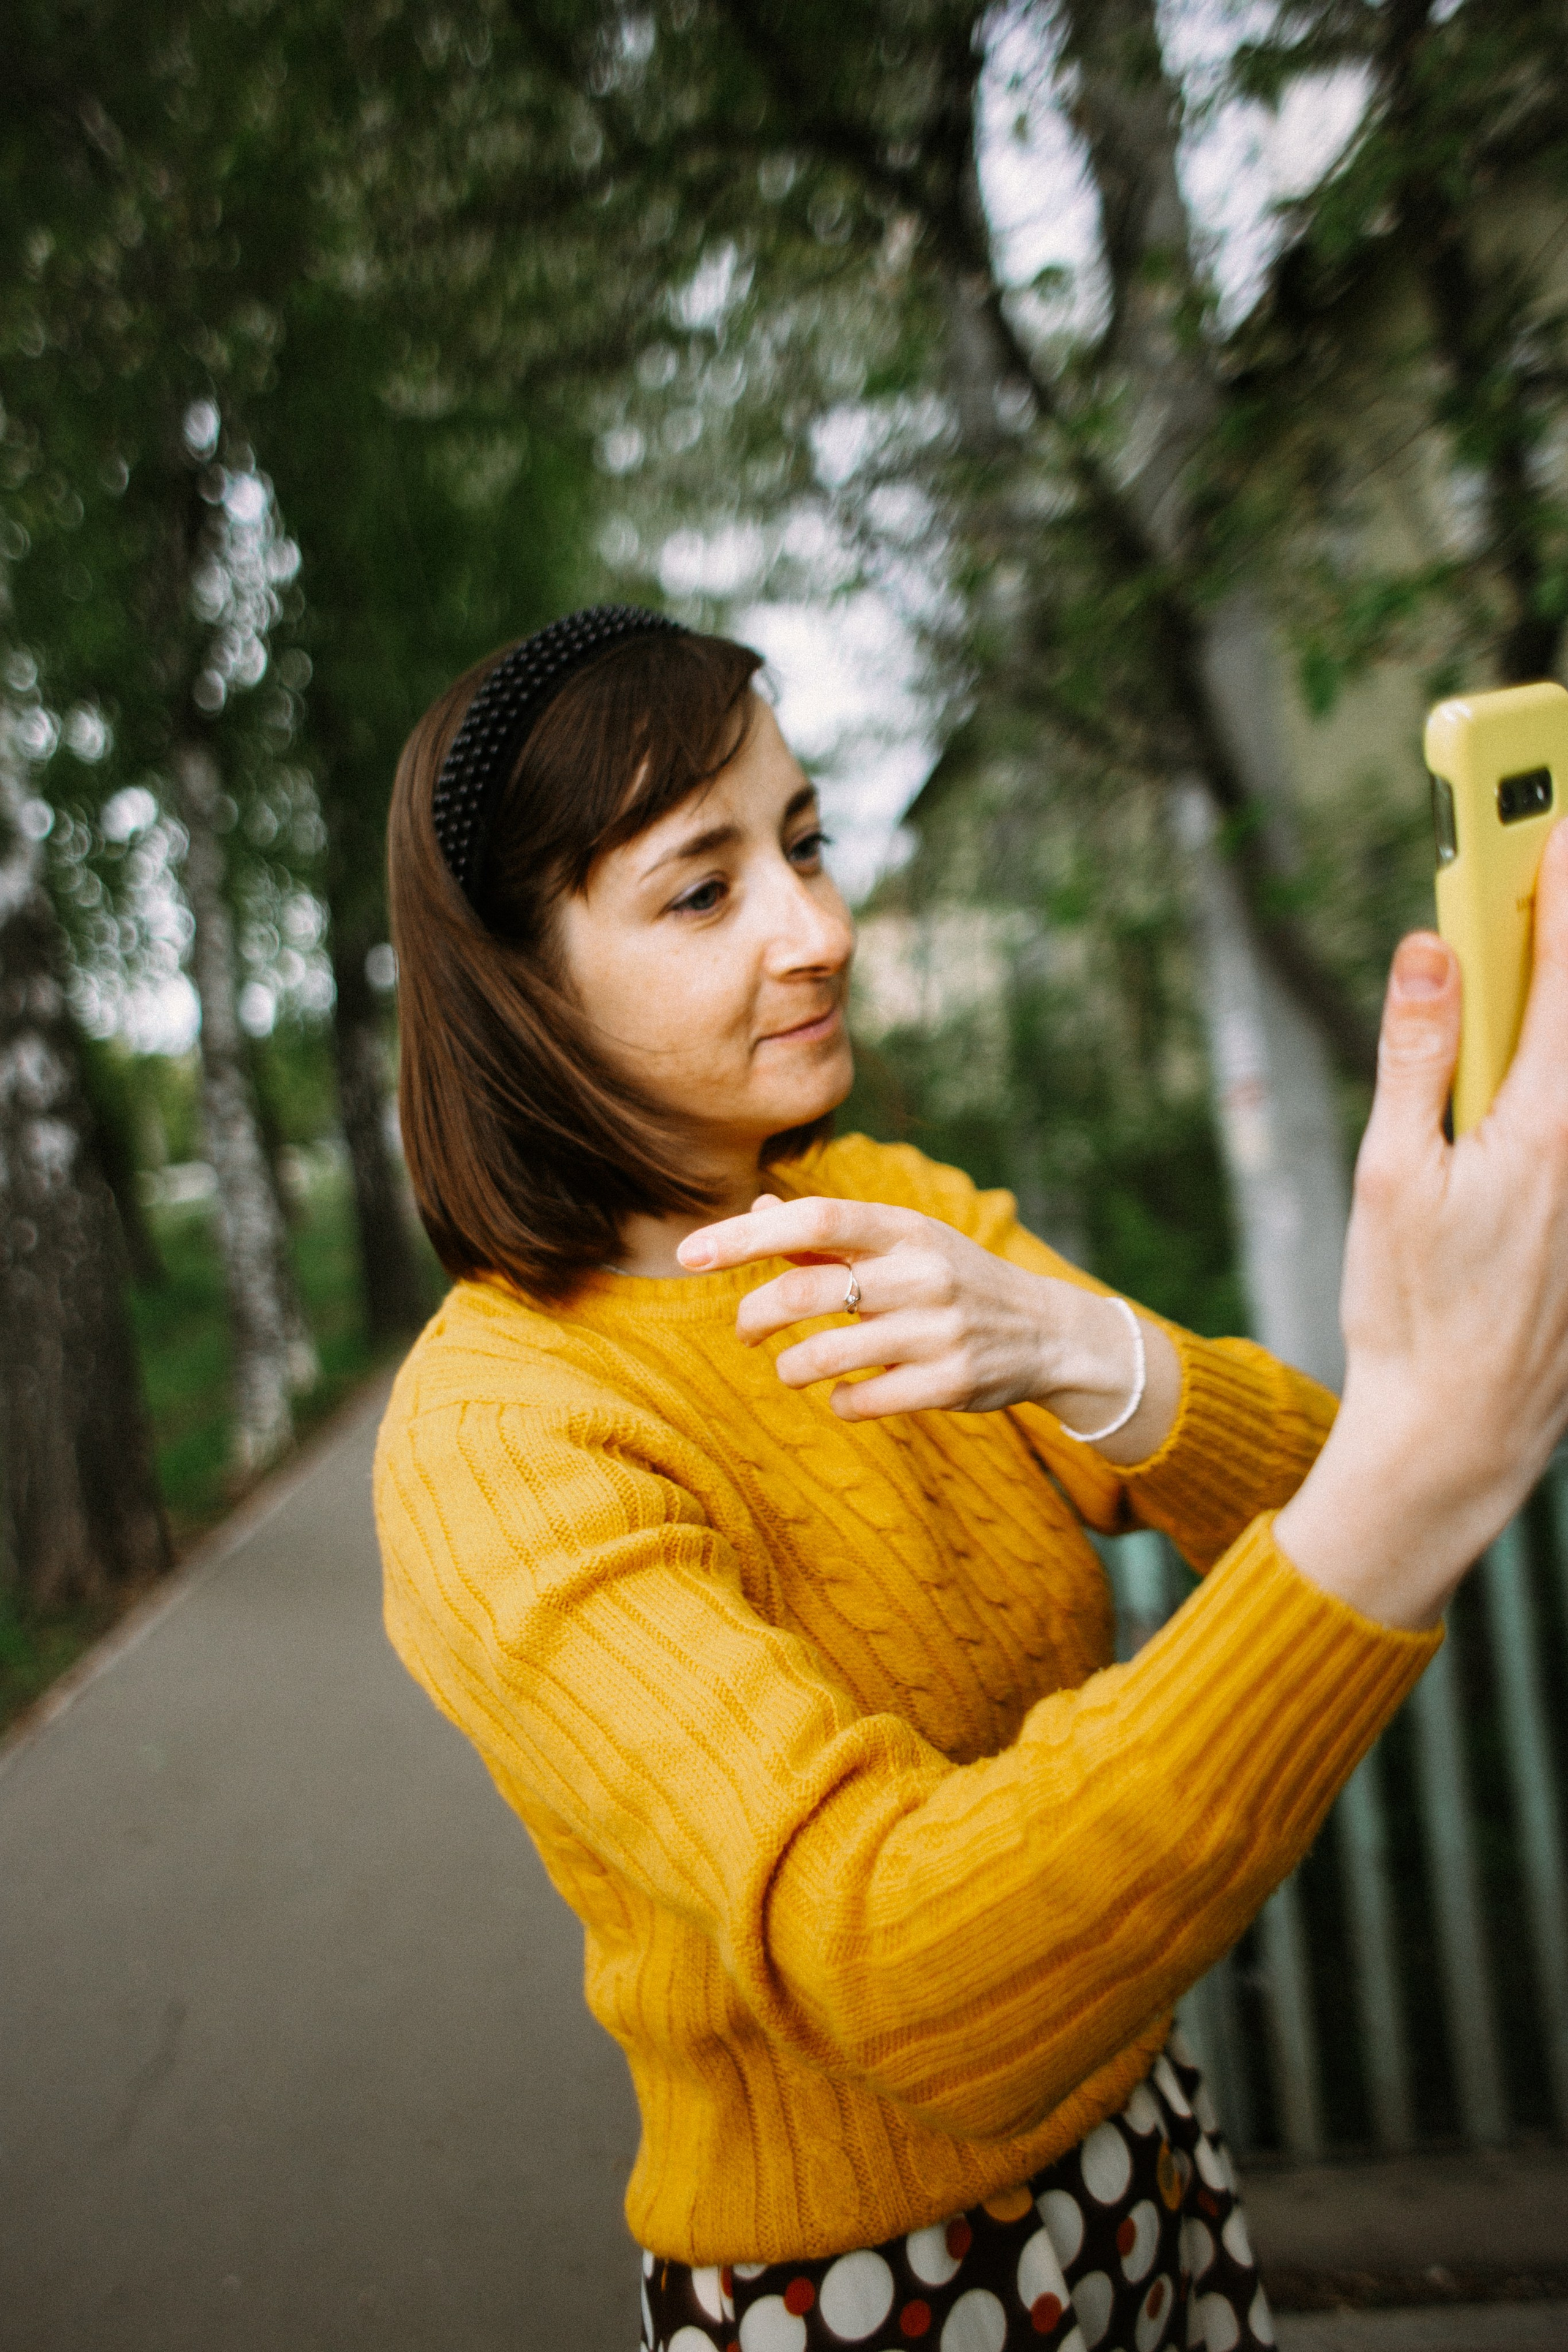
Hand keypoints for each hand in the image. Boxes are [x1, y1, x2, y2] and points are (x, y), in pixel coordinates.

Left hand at [677, 1193, 1180, 1457]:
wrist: (1048, 1332)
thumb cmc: (952, 1278)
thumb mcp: (902, 1242)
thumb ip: (827, 1234)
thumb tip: (752, 1212)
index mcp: (904, 1229)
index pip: (812, 1220)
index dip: (743, 1236)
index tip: (689, 1254)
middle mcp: (922, 1274)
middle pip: (805, 1293)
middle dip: (753, 1314)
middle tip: (743, 1329)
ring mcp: (939, 1331)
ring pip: (823, 1357)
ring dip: (790, 1366)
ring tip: (792, 1365)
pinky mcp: (950, 1384)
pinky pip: (860, 1402)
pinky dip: (839, 1401)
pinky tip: (847, 1392)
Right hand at [1276, 821, 1567, 1629]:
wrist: (1458, 1433)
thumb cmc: (1413, 1311)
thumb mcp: (1391, 1175)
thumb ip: (1416, 1054)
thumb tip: (1428, 954)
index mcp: (1545, 1125)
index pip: (1567, 976)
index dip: (1562, 888)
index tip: (1556, 822)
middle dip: (1561, 941)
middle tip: (1540, 869)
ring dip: (1554, 1016)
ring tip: (1516, 975)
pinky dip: (1552, 1078)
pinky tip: (1522, 1070)